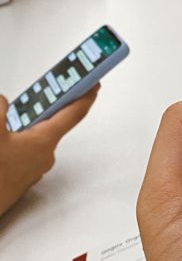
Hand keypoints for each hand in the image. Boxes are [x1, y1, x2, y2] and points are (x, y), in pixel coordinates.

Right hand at [0, 88, 98, 216]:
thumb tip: (3, 102)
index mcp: (43, 142)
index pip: (73, 114)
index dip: (85, 95)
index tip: (94, 83)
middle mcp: (43, 156)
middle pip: (49, 123)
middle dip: (41, 108)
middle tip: (40, 93)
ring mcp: (33, 168)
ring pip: (32, 138)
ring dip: (21, 127)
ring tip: (5, 124)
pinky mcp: (22, 177)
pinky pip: (22, 151)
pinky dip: (13, 141)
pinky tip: (1, 141)